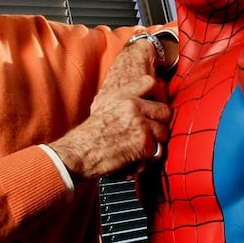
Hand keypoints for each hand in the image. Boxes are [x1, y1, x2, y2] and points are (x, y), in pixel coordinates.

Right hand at [48, 42, 170, 179]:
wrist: (78, 153)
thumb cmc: (88, 136)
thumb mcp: (104, 107)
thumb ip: (124, 103)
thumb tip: (142, 104)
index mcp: (122, 95)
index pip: (151, 83)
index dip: (158, 95)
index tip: (155, 106)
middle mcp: (132, 105)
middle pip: (164, 111)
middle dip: (160, 124)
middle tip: (150, 134)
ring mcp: (140, 122)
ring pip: (164, 132)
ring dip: (155, 143)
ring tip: (139, 149)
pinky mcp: (143, 141)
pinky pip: (157, 150)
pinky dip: (148, 158)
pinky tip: (134, 159)